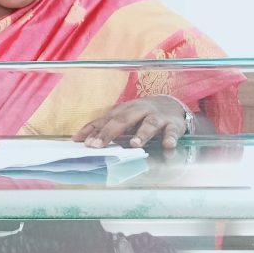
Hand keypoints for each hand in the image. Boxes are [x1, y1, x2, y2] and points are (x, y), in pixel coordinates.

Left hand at [73, 95, 188, 149]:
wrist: (172, 105)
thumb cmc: (143, 115)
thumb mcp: (125, 118)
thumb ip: (108, 128)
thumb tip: (84, 141)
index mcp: (125, 110)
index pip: (106, 119)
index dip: (92, 130)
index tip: (80, 141)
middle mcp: (139, 111)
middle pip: (123, 120)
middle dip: (109, 133)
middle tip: (96, 145)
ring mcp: (157, 117)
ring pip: (149, 124)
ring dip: (141, 134)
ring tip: (134, 144)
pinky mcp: (173, 125)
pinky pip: (172, 132)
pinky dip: (170, 139)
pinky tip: (167, 146)